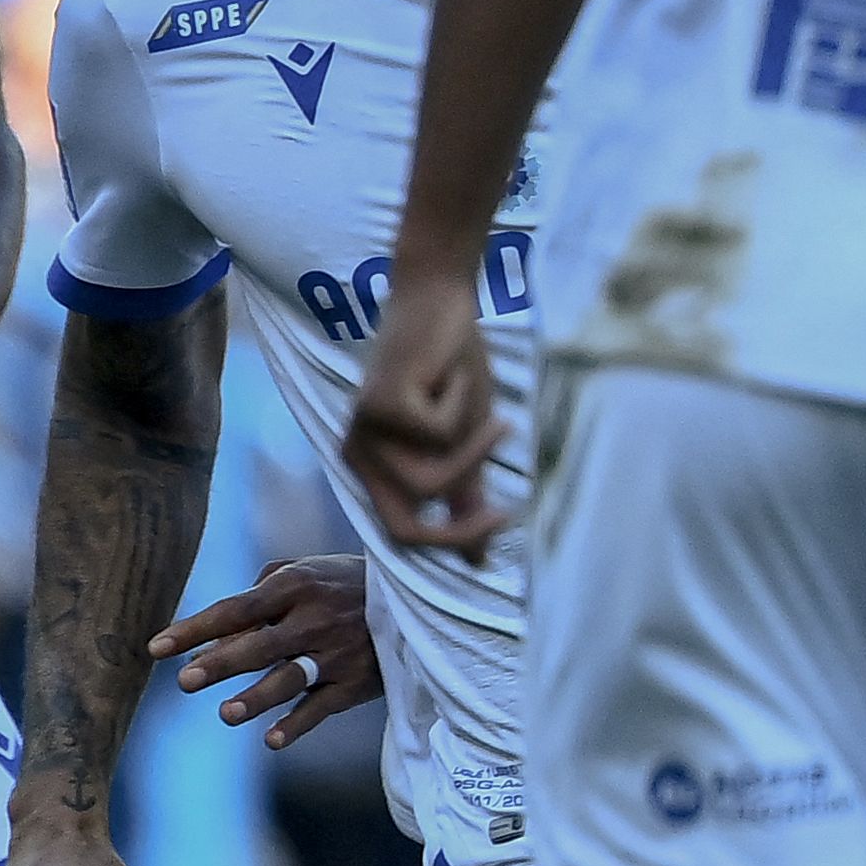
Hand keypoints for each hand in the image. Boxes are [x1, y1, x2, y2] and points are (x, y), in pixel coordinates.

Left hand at [163, 555, 382, 748]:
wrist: (417, 599)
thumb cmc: (342, 584)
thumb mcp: (303, 573)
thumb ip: (257, 598)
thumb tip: (213, 639)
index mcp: (296, 586)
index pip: (236, 609)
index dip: (196, 629)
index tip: (156, 648)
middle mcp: (316, 619)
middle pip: (260, 645)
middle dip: (222, 663)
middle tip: (186, 682)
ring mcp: (338, 653)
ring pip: (290, 679)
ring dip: (257, 698)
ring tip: (225, 714)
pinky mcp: (357, 683)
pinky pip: (322, 707)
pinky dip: (297, 725)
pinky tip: (270, 740)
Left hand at [344, 259, 509, 546]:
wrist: (441, 304)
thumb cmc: (454, 370)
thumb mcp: (467, 443)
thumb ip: (466, 499)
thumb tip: (477, 561)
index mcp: (371, 469)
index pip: (402, 535)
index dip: (453, 542)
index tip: (505, 520)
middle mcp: (356, 455)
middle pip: (406, 527)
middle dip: (463, 525)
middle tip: (509, 511)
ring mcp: (362, 431)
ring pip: (430, 482)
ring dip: (474, 450)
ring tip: (491, 414)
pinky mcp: (378, 405)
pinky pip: (439, 434)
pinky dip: (462, 406)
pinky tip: (454, 376)